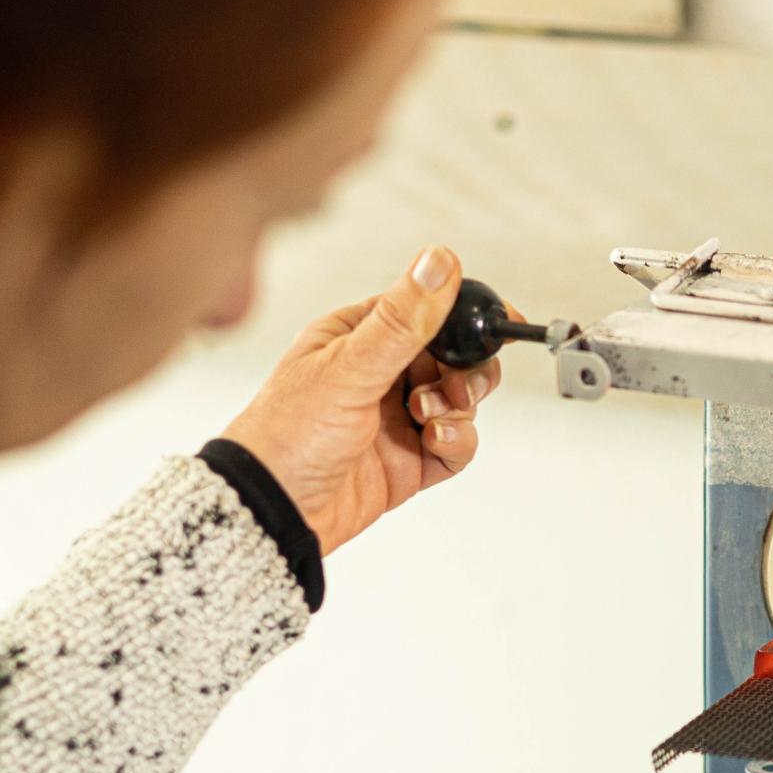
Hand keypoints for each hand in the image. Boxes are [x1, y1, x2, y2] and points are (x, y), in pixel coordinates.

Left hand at [218, 246, 506, 555]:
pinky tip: (434, 441)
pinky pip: (455, 444)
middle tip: (460, 386)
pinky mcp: (408, 461)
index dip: (463, 315)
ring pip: (459, 401)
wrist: (274, 511)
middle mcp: (379, 375)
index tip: (498, 321)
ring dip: (457, 408)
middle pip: (452, 358)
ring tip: (427, 417)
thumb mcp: (350, 368)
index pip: (424, 310)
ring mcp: (395, 419)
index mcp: (357, 337)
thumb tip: (439, 262)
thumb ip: (402, 320)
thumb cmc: (288, 434)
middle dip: (467, 370)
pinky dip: (457, 442)